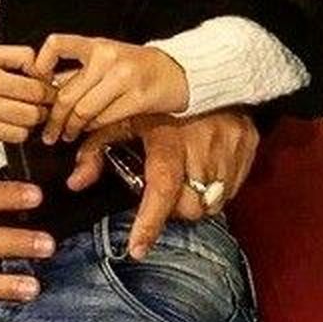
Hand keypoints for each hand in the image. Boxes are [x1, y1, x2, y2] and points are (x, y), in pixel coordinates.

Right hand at [0, 44, 54, 142]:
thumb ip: (14, 55)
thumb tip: (40, 65)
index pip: (35, 92)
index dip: (48, 89)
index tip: (49, 86)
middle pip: (32, 116)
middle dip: (41, 107)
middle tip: (40, 98)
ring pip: (20, 134)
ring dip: (26, 122)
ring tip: (21, 107)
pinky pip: (0, 140)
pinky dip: (7, 129)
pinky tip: (2, 115)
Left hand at [33, 34, 188, 143]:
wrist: (176, 70)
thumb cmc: (136, 66)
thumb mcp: (104, 59)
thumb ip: (77, 73)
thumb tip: (45, 90)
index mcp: (95, 46)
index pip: (58, 45)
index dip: (41, 63)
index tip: (36, 81)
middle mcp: (107, 58)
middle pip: (67, 93)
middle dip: (54, 118)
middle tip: (49, 131)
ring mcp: (123, 77)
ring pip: (84, 111)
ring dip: (72, 127)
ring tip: (68, 133)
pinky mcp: (138, 97)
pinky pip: (105, 119)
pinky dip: (93, 128)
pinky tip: (90, 129)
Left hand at [68, 111, 258, 258]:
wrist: (208, 73)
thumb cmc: (159, 102)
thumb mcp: (124, 119)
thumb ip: (96, 150)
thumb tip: (75, 182)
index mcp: (168, 138)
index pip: (161, 187)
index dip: (149, 222)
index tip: (137, 249)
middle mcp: (201, 145)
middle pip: (190, 206)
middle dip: (175, 209)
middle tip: (166, 191)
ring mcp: (229, 148)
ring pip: (212, 203)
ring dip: (196, 201)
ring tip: (185, 179)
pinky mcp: (247, 149)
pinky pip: (231, 190)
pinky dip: (216, 190)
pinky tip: (204, 171)